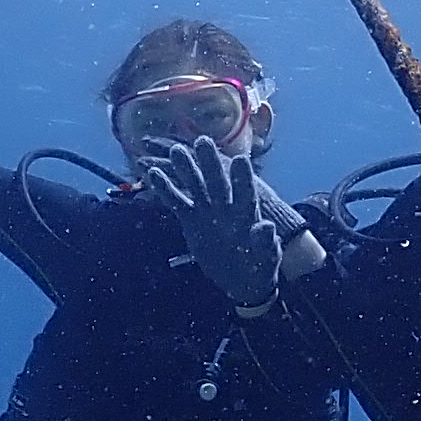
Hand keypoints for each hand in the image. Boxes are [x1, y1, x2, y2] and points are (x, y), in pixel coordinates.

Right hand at [139, 133, 290, 310]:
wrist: (243, 279)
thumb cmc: (260, 266)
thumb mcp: (266, 257)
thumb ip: (265, 242)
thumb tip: (265, 226)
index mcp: (247, 212)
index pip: (245, 191)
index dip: (242, 177)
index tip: (239, 160)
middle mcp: (226, 206)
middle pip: (217, 182)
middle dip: (210, 163)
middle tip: (203, 142)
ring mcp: (207, 210)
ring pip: (196, 186)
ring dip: (186, 169)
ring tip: (177, 151)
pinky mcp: (192, 219)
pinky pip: (177, 202)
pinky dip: (166, 190)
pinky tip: (154, 174)